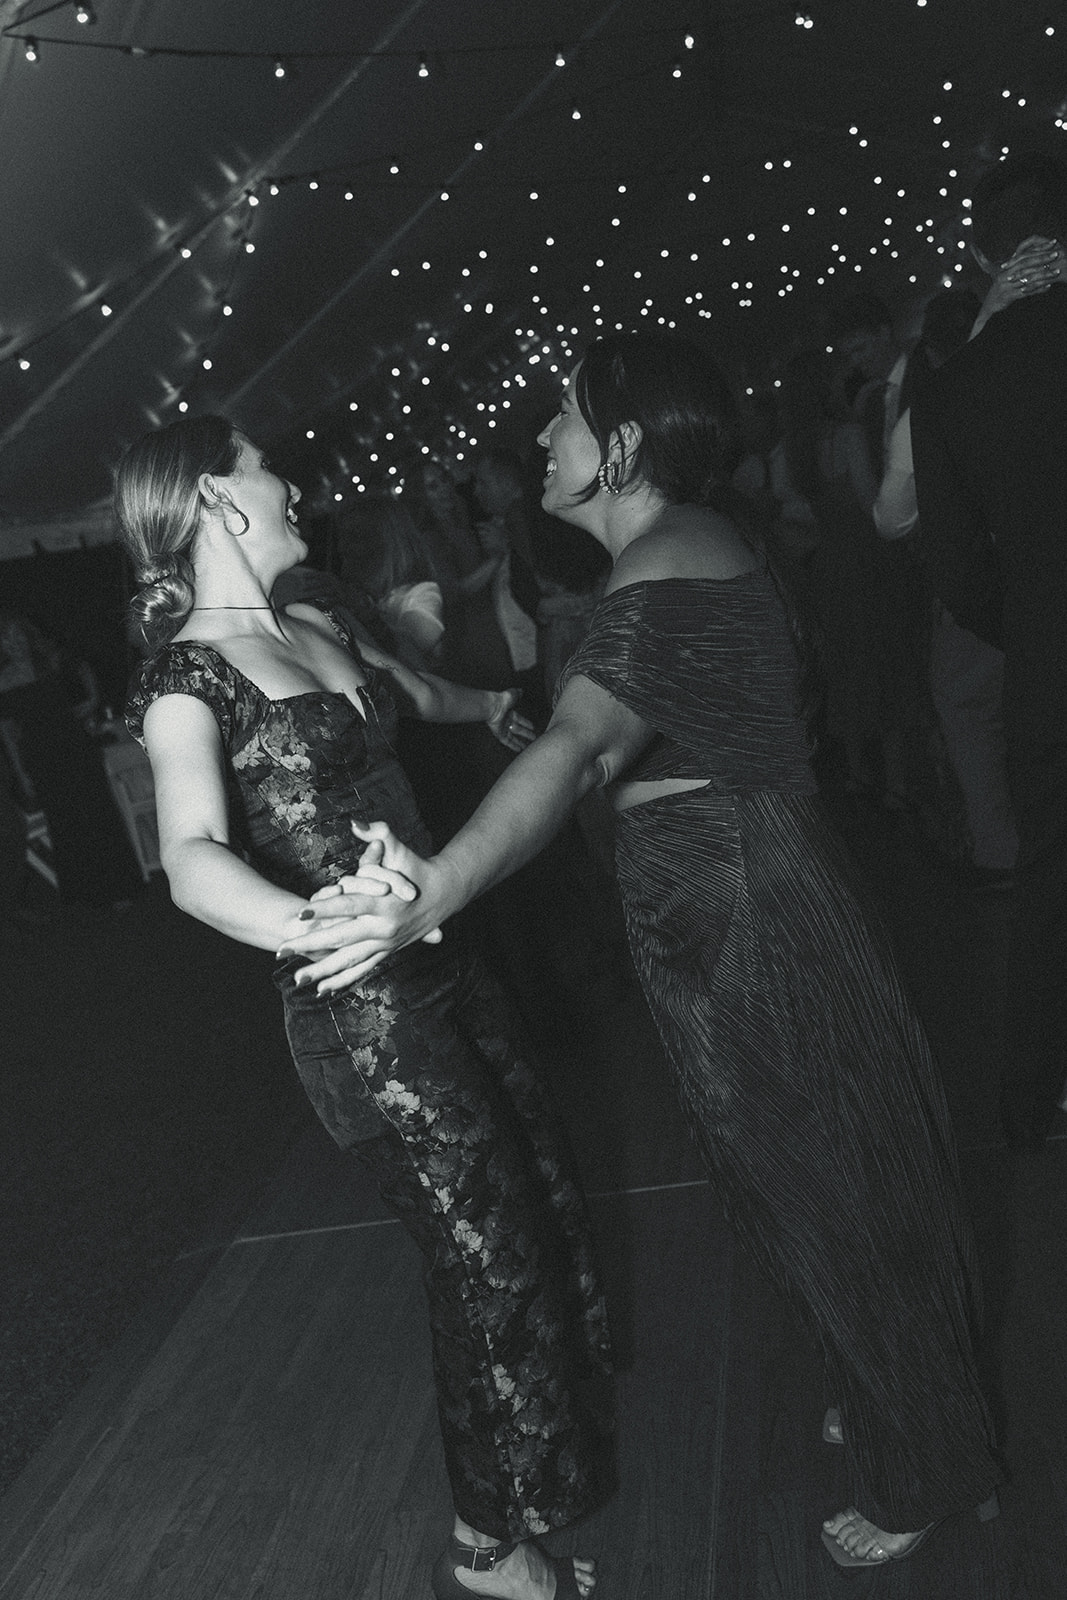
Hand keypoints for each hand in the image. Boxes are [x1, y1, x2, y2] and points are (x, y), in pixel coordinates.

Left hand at [275, 823, 451, 991]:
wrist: (444, 894)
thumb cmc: (417, 869)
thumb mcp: (400, 849)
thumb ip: (378, 834)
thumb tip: (356, 822)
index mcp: (384, 903)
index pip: (348, 905)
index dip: (324, 909)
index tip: (300, 913)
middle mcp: (383, 927)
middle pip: (341, 938)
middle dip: (310, 944)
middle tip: (283, 949)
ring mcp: (385, 943)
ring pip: (349, 961)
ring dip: (322, 971)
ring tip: (297, 979)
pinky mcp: (387, 952)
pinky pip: (363, 969)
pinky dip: (344, 980)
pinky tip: (324, 989)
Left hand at [487, 688, 535, 750]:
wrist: (492, 707)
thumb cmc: (501, 700)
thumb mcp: (513, 694)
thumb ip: (517, 694)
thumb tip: (521, 690)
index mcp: (510, 712)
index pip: (520, 719)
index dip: (526, 723)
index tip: (533, 727)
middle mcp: (507, 721)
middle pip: (518, 730)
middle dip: (526, 734)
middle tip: (534, 738)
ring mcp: (503, 728)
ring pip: (514, 737)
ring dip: (521, 742)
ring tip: (528, 747)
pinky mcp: (499, 734)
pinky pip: (507, 741)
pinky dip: (513, 745)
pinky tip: (520, 749)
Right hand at [972, 235, 1066, 336]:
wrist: (989, 308)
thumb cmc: (996, 289)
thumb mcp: (990, 270)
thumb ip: (984, 258)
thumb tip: (975, 247)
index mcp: (1005, 268)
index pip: (1024, 255)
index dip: (1038, 248)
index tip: (1052, 243)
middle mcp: (1005, 276)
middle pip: (1028, 264)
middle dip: (1043, 259)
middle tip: (1057, 254)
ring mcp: (1008, 287)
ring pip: (1029, 278)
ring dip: (1044, 275)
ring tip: (1057, 272)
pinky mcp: (1010, 297)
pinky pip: (1027, 292)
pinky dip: (1038, 290)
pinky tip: (1049, 286)